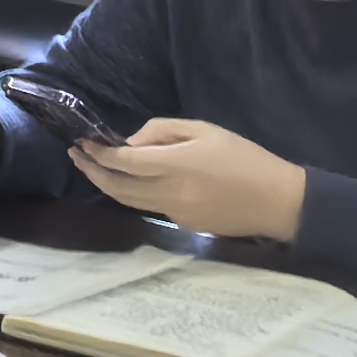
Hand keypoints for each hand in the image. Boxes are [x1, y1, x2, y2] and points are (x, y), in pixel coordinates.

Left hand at [71, 119, 307, 241]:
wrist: (280, 202)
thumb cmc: (245, 158)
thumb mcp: (206, 130)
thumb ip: (164, 132)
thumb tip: (132, 142)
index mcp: (178, 165)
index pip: (125, 162)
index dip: (100, 153)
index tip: (84, 142)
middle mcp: (171, 193)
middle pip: (118, 187)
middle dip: (92, 171)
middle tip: (76, 155)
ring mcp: (176, 213)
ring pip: (129, 201)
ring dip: (106, 185)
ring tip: (91, 169)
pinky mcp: (185, 226)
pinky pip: (151, 208)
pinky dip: (133, 194)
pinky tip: (128, 182)